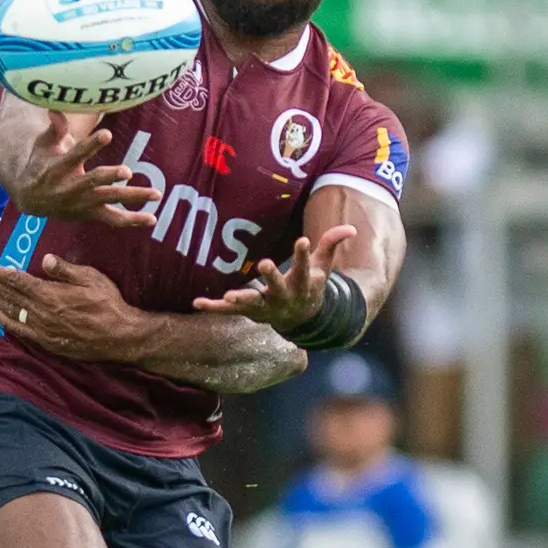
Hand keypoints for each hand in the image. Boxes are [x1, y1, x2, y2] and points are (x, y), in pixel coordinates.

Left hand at [0, 254, 143, 362]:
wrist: (118, 336)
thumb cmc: (108, 303)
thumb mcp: (91, 278)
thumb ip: (65, 270)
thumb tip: (46, 259)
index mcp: (49, 293)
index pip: (15, 280)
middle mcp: (40, 311)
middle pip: (7, 294)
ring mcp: (41, 328)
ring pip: (10, 311)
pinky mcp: (46, 341)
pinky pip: (20, 330)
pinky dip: (5, 320)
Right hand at [13, 111, 159, 225]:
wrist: (32, 199)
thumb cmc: (40, 164)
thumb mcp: (43, 144)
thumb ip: (55, 128)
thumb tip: (56, 109)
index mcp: (60, 167)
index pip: (77, 154)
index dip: (92, 144)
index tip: (107, 134)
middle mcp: (72, 187)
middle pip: (95, 181)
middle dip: (111, 176)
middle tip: (127, 171)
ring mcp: (84, 203)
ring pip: (110, 201)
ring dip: (133, 197)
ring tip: (156, 194)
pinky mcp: (91, 213)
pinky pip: (114, 219)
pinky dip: (133, 220)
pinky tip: (152, 218)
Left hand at [191, 223, 357, 329]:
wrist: (301, 319)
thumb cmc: (310, 285)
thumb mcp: (323, 266)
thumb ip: (331, 245)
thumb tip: (351, 228)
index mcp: (302, 285)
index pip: (304, 269)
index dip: (303, 255)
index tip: (303, 239)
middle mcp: (284, 298)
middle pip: (278, 288)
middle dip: (272, 277)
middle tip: (265, 263)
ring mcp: (266, 307)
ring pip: (253, 304)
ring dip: (242, 299)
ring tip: (229, 296)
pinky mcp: (249, 312)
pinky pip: (228, 312)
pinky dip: (213, 308)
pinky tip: (197, 303)